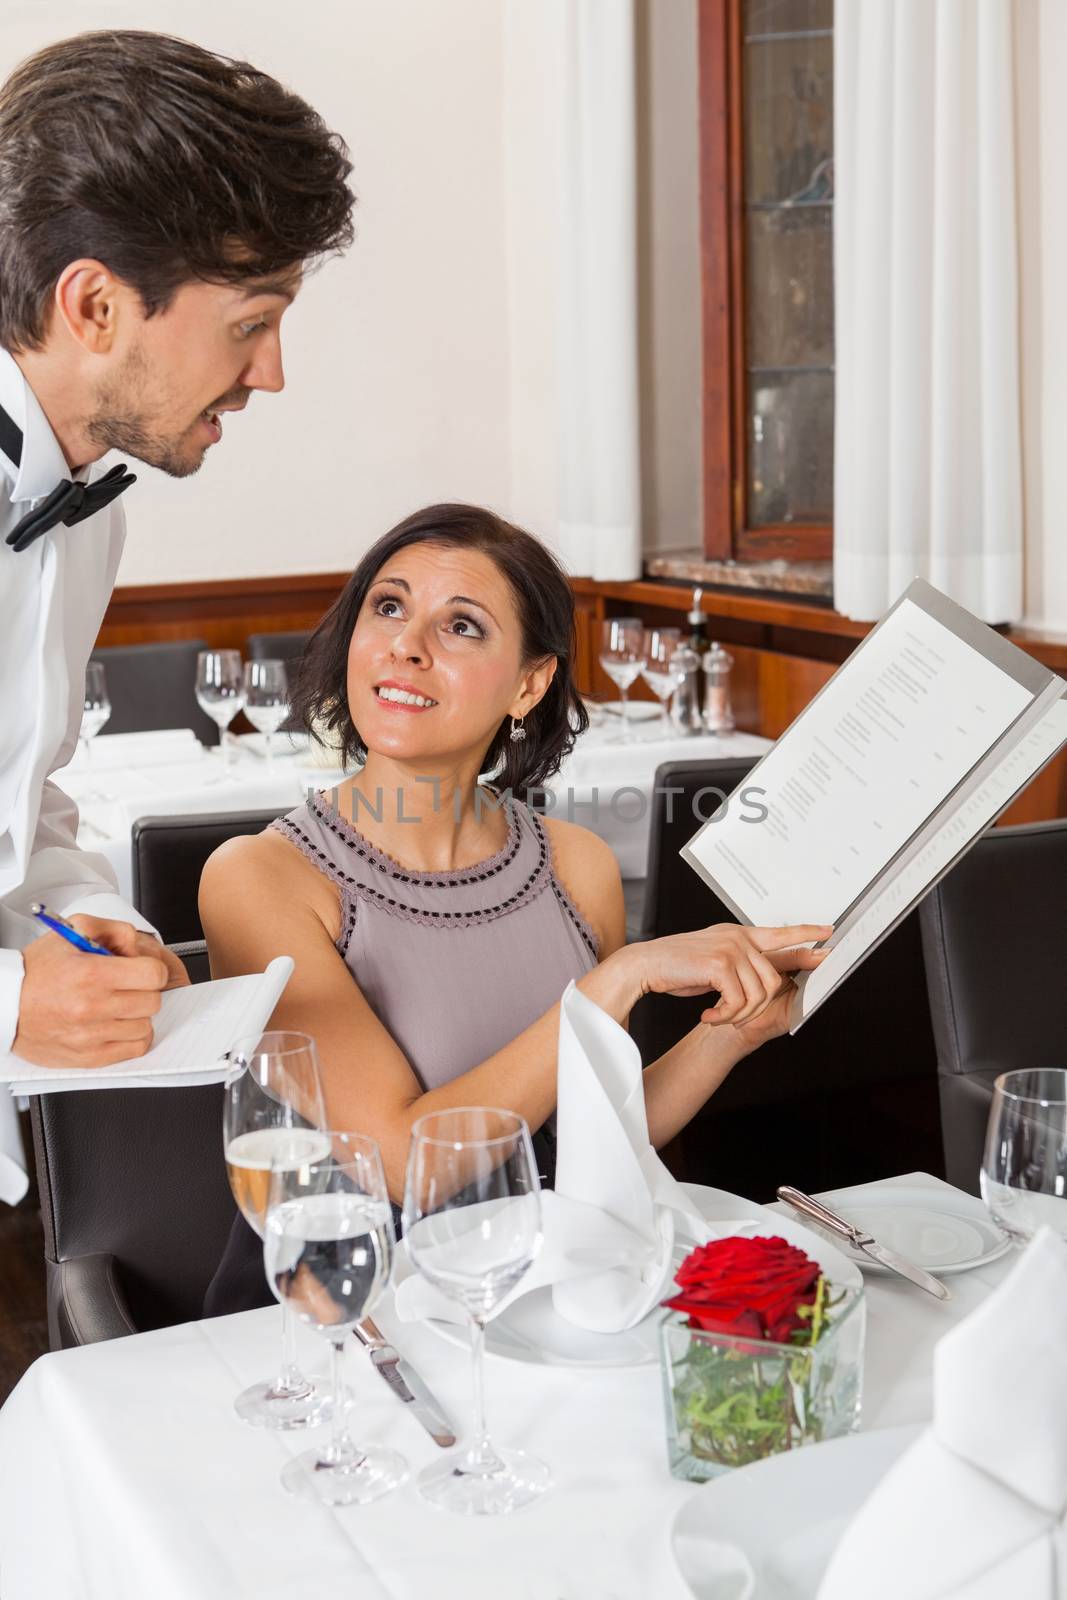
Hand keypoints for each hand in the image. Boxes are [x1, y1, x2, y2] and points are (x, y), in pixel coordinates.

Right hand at [12, 915, 178, 1069]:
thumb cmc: (35, 971)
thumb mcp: (70, 931)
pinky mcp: (88, 1057)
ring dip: (136, 1015)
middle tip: (127, 986)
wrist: (4, 1004)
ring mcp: (90, 1036)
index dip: (151, 969)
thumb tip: (137, 946)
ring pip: (145, 1026)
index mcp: (90, 974)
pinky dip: (132, 1037)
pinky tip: (116, 1024)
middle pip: (152, 1001)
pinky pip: (134, 1049)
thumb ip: (112, 929)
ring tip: (116, 1006)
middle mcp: (91, 1007)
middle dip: (144, 990)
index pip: (153, 974)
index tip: (142, 970)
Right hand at [637, 922, 832, 1026]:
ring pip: (758, 995)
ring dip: (737, 1014)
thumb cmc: (675, 967)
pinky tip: (708, 1015)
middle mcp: (739, 938)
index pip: (780, 932)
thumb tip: (766, 979)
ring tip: (716, 1016)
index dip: (807, 934)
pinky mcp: (721, 964)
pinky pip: (739, 1001)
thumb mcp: (713, 962)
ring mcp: (732, 948)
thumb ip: (739, 963)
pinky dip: (724, 1016)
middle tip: (729, 1016)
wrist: (645, 965)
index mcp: (739, 934)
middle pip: (773, 981)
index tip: (828, 933)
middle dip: (755, 1008)